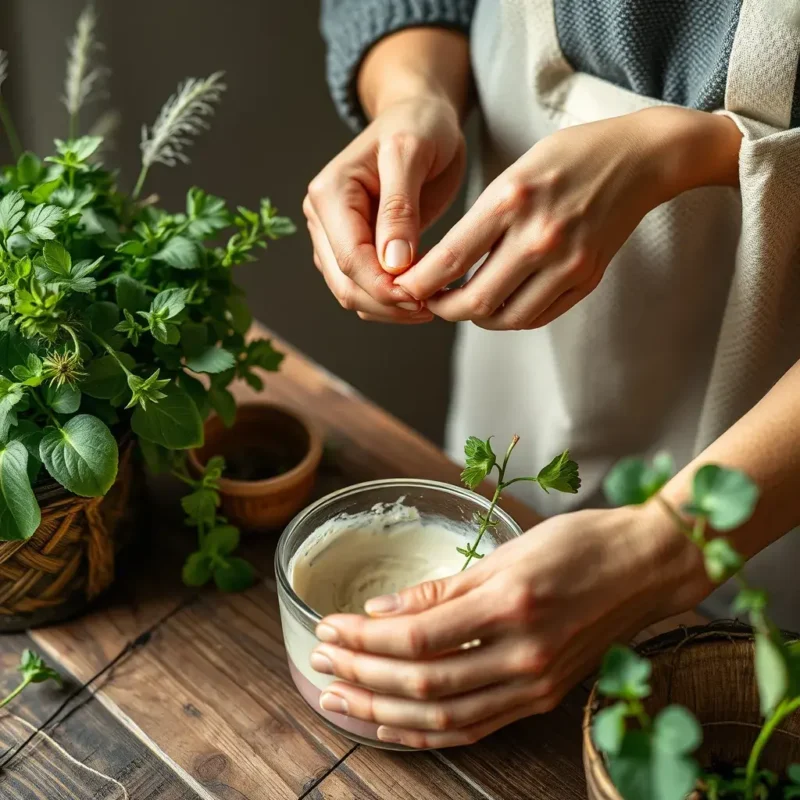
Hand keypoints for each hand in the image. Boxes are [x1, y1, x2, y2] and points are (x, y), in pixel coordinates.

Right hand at [304, 94, 465, 323]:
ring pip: (352, 293)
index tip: (423, 299)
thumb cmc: (418, 124)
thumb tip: (393, 263)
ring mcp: (334, 236)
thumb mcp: (411, 153)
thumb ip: (399, 208)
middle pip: (347, 284)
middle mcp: (323, 218)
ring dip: (389, 308)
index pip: (351, 260)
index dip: (385, 288)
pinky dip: (391, 300)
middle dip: (387, 304)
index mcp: (329, 194)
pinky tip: (422, 294)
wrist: (419, 116)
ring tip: (431, 303)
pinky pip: (365, 288)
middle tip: (432, 308)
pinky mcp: (353, 247)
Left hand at [309, 505, 708, 747]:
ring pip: (444, 716)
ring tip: (339, 700)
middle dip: (362, 676)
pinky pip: (475, 728)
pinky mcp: (541, 697)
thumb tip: (385, 611)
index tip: (329, 628)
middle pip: (423, 682)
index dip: (364, 638)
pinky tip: (393, 726)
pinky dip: (428, 732)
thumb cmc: (580, 545)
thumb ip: (444, 588)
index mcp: (511, 606)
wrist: (645, 568)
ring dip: (383, 712)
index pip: (417, 636)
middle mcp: (523, 655)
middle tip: (320, 663)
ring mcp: (535, 684)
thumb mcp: (508, 551)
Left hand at [396, 107, 740, 329]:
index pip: (449, 260)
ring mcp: (567, 263)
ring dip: (476, 317)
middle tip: (429, 302)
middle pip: (474, 300)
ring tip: (462, 303)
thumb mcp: (514, 172)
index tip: (403, 288)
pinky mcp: (586, 279)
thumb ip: (480, 221)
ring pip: (505, 317)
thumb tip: (441, 269)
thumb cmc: (569, 158)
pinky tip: (498, 302)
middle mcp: (539, 237)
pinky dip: (509, 317)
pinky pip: (537, 316)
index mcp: (512, 200)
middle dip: (442, 308)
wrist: (640, 159)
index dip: (417, 284)